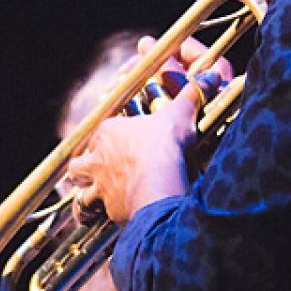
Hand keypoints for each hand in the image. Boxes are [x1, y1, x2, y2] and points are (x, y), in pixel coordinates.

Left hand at [67, 37, 227, 223]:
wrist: (159, 184)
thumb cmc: (164, 146)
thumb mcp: (180, 116)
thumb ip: (191, 96)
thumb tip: (210, 75)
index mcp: (109, 132)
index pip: (100, 133)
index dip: (108, 139)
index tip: (120, 144)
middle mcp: (97, 158)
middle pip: (81, 161)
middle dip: (88, 166)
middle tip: (103, 170)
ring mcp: (100, 184)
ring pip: (80, 187)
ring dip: (87, 191)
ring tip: (97, 195)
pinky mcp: (107, 208)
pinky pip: (93, 212)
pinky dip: (98, 213)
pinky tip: (106, 215)